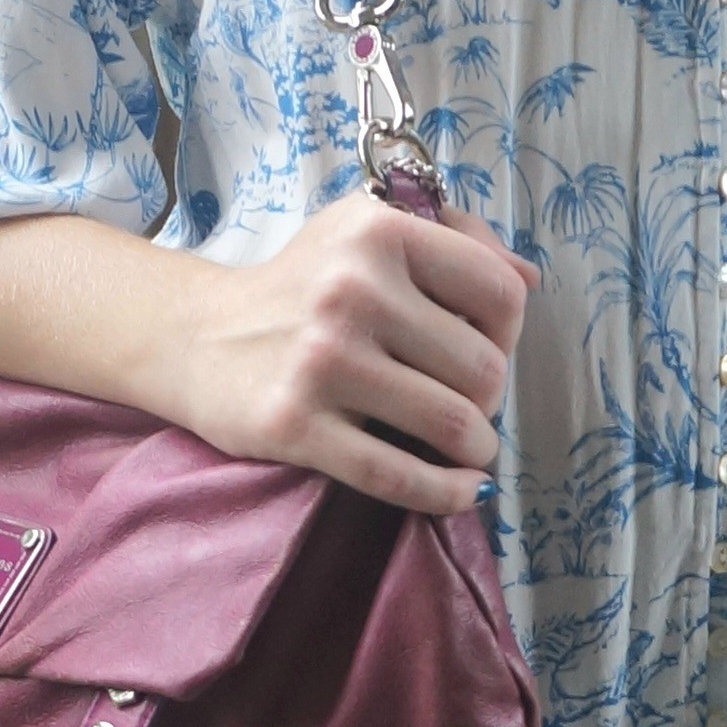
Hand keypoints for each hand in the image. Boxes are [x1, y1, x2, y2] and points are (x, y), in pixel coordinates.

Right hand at [165, 189, 535, 518]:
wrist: (196, 336)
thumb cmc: (303, 286)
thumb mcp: (367, 233)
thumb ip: (455, 241)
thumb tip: (530, 279)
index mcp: (378, 233)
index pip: (499, 296)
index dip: (508, 334)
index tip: (484, 349)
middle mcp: (351, 290)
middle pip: (483, 370)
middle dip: (487, 399)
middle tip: (462, 403)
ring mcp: (322, 360)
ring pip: (452, 424)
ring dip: (473, 448)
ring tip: (462, 446)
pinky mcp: (295, 425)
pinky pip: (398, 475)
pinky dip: (444, 493)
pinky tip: (458, 491)